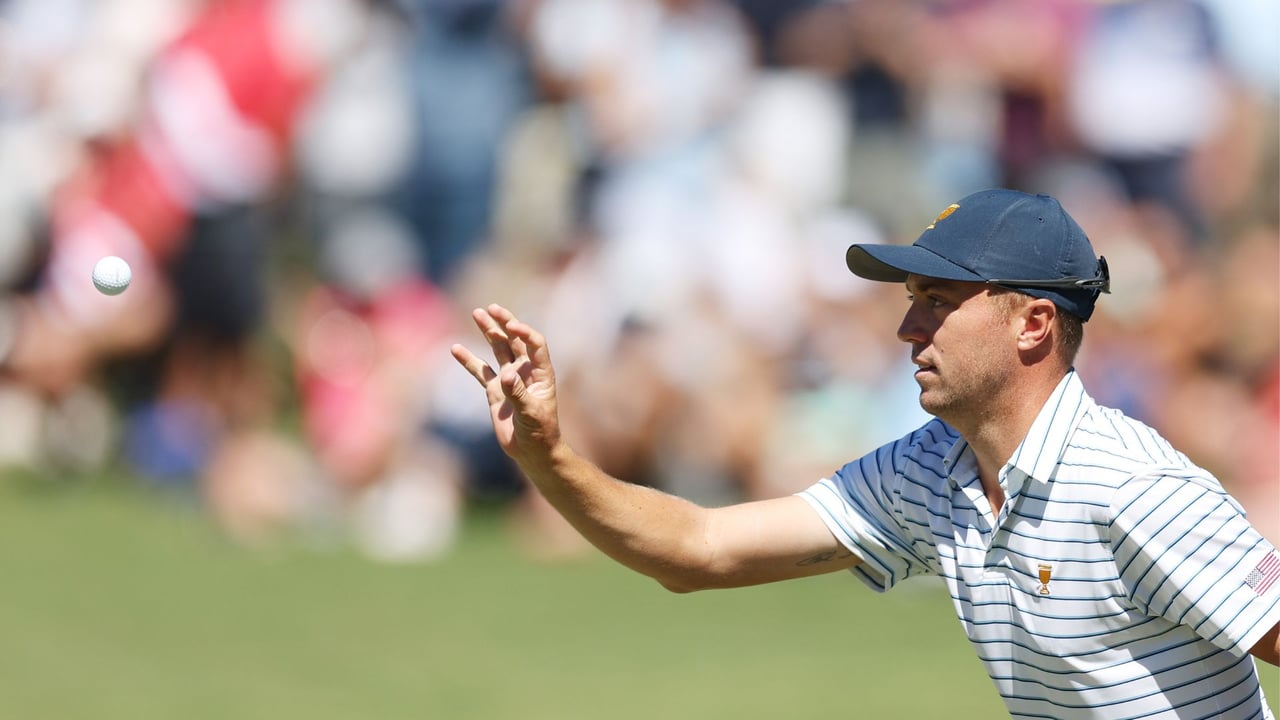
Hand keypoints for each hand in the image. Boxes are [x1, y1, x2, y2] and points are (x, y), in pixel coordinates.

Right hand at [451, 304, 561, 466]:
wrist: (531, 451)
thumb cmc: (540, 432)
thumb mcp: (531, 413)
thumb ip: (517, 394)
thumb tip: (505, 375)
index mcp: (541, 372)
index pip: (535, 344)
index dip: (524, 332)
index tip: (512, 327)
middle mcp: (525, 370)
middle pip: (515, 340)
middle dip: (504, 323)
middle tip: (491, 308)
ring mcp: (509, 378)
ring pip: (498, 349)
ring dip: (488, 332)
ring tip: (477, 313)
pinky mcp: (495, 390)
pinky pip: (480, 370)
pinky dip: (469, 360)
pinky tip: (456, 349)